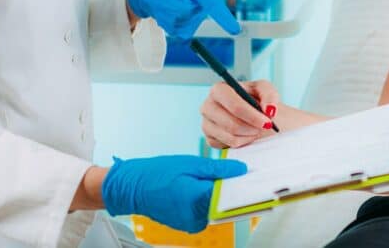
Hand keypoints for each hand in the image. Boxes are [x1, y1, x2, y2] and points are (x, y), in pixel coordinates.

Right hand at [101, 155, 246, 232]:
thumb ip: (217, 169)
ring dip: (222, 195)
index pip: (230, 197)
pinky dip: (210, 200)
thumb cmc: (158, 172)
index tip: (257, 179)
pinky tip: (209, 186)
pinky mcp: (188, 224)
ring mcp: (191, 223)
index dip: (245, 187)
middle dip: (235, 190)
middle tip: (244, 174)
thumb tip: (242, 170)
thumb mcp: (190, 164)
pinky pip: (206, 211)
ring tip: (223, 177)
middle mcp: (195, 217)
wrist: (132, 187)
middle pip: (225, 204)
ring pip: (216, 208)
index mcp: (196, 200)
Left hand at [126, 0, 239, 38]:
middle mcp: (202, 3)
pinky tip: (158, 8)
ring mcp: (192, 17)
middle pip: (187, 13)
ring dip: (161, 11)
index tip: (234, 30)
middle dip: (166, 5)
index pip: (215, 4)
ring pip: (178, 23)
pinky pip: (172, 29)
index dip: (225, 18)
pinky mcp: (182, 27)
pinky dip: (160, 18)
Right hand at [201, 79, 280, 147]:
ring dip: (248, 136)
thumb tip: (269, 109)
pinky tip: (246, 135)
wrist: (258, 117)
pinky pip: (228, 146)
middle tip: (263, 127)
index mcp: (219, 89)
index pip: (233, 104)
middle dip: (251, 128)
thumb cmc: (260, 102)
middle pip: (231, 124)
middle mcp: (208, 106)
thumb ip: (270, 96)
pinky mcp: (210, 139)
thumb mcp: (267, 92)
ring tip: (255, 129)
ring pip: (230, 137)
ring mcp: (206, 124)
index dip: (251, 115)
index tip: (266, 122)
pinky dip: (242, 143)